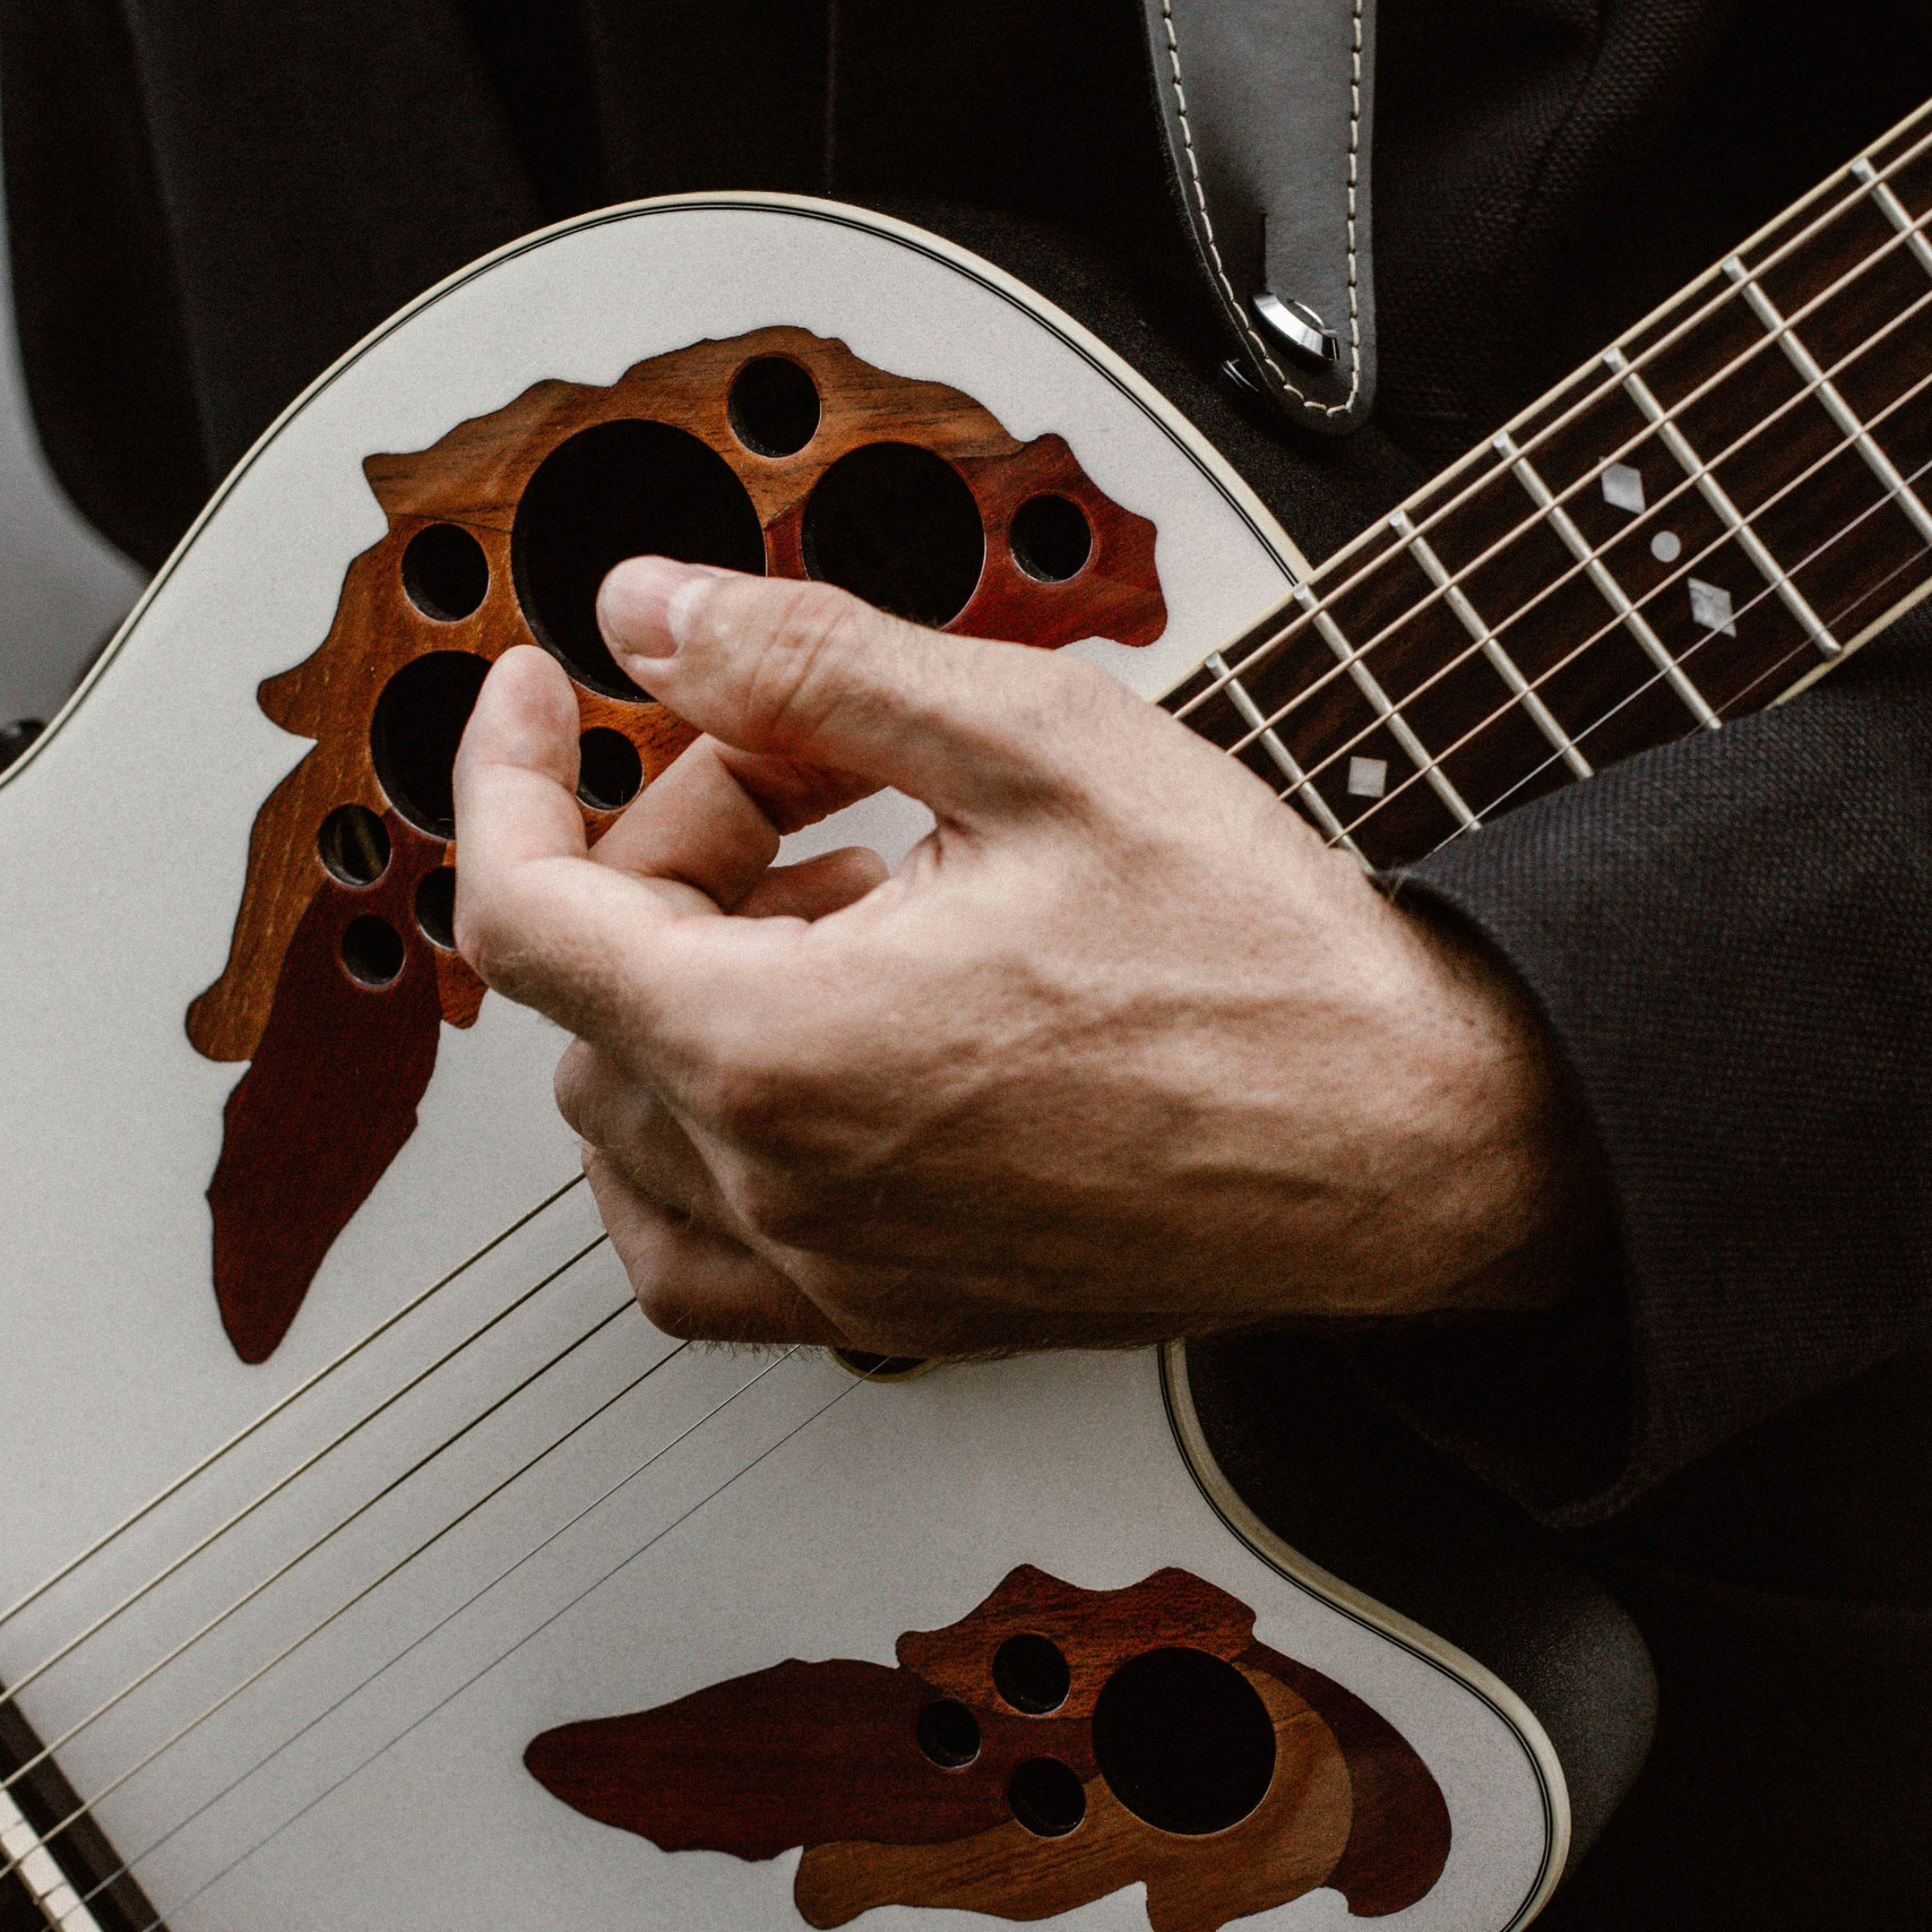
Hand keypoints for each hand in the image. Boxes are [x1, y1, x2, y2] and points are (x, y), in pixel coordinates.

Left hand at [451, 559, 1602, 1352]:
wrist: (1420, 1144)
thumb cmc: (1270, 972)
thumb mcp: (1041, 743)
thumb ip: (815, 665)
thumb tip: (661, 616)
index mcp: (787, 1054)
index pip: (528, 914)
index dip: (511, 772)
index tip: (541, 698)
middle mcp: (790, 1194)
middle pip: (593, 1004)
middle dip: (664, 854)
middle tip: (802, 776)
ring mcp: (842, 1276)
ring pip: (635, 1133)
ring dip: (686, 993)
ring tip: (844, 909)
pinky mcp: (902, 1314)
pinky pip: (711, 1256)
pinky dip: (709, 1143)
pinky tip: (821, 1046)